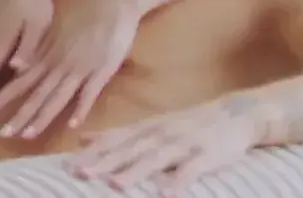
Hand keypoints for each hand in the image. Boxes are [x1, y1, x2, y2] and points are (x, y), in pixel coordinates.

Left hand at [0, 0, 143, 138]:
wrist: (112, 0)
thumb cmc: (83, 15)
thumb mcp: (55, 33)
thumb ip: (39, 52)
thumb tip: (19, 68)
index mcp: (46, 56)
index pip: (18, 82)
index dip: (0, 97)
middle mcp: (57, 64)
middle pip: (34, 94)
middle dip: (17, 115)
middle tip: (1, 134)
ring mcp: (79, 69)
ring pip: (56, 97)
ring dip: (42, 118)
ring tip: (27, 136)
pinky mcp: (101, 71)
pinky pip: (89, 94)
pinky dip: (80, 109)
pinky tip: (72, 125)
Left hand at [67, 98, 260, 194]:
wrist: (235, 114)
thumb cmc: (187, 124)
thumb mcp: (149, 125)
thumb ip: (117, 134)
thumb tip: (82, 138)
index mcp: (145, 129)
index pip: (113, 140)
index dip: (91, 153)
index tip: (67, 166)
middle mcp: (160, 134)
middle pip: (128, 149)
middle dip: (104, 162)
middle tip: (81, 175)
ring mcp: (184, 143)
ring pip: (155, 158)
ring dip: (135, 172)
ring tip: (115, 186)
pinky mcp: (207, 155)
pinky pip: (191, 170)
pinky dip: (178, 181)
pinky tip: (165, 195)